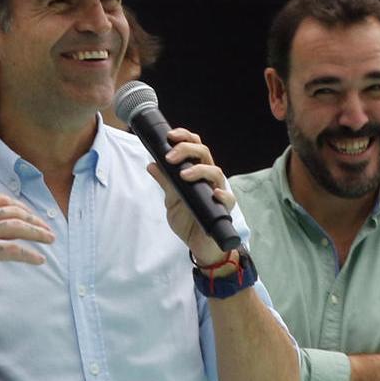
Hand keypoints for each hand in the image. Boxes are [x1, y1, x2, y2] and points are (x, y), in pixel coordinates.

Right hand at [0, 194, 54, 275]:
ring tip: (50, 240)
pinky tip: (39, 259)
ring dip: (36, 232)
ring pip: (16, 226)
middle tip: (47, 229)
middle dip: (33, 219)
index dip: (19, 206)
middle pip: (12, 211)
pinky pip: (11, 249)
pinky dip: (28, 253)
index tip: (29, 214)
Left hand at [143, 128, 235, 266]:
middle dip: (187, 150)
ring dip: (199, 170)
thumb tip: (152, 164)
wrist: (198, 245)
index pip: (195, 147)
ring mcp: (218, 192)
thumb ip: (165, 182)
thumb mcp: (171, 200)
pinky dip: (221, 195)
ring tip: (183, 175)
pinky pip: (228, 199)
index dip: (185, 137)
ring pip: (215, 172)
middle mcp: (209, 178)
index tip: (170, 136)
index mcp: (197, 172)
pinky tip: (213, 193)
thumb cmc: (188, 219)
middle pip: (205, 153)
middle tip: (170, 156)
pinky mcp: (224, 209)